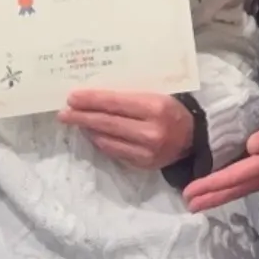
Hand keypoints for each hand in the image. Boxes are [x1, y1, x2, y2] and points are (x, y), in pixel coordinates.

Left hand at [58, 90, 194, 169]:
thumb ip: (129, 95)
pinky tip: (92, 133)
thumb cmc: (171, 108)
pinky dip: (100, 142)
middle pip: (107, 122)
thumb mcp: (156, 93)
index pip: (115, 103)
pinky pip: (115, 152)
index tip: (72, 97)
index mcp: (155, 106)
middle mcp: (150, 131)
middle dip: (82, 116)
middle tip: (63, 112)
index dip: (91, 100)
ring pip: (107, 139)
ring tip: (74, 121)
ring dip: (88, 129)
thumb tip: (95, 95)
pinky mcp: (143, 165)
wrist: (194, 137)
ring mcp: (146, 151)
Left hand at [182, 112, 258, 212]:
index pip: (236, 176)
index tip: (190, 194)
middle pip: (237, 185)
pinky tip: (238, 174)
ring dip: (224, 189)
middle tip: (188, 203)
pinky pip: (255, 172)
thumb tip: (250, 144)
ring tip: (205, 196)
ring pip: (245, 181)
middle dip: (213, 194)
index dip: (213, 185)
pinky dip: (241, 177)